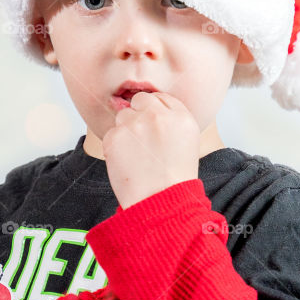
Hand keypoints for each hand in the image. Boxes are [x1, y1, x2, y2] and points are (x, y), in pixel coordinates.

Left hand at [101, 92, 200, 208]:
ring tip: (137, 155)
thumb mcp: (188, 144)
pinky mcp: (115, 136)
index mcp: (182, 117)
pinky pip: (111, 133)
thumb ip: (172, 121)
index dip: (155, 111)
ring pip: (123, 115)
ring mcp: (135, 125)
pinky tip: (127, 162)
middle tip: (143, 141)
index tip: (154, 126)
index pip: (162, 98)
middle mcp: (158, 116)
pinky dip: (115, 146)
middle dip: (139, 115)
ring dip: (126, 130)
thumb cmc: (175, 179)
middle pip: (140, 100)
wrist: (161, 202)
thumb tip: (150, 108)